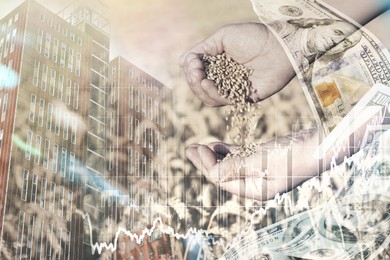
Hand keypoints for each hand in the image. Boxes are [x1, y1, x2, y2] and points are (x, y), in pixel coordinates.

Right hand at [179, 23, 294, 105]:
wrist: (280, 45)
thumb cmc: (253, 37)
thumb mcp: (222, 37)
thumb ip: (202, 49)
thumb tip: (182, 62)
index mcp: (218, 63)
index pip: (197, 72)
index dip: (191, 70)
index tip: (192, 63)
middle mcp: (224, 78)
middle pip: (200, 87)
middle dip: (193, 80)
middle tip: (195, 73)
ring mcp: (233, 89)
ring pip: (209, 97)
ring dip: (201, 90)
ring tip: (201, 80)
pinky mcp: (244, 98)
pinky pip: (224, 101)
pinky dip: (213, 94)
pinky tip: (208, 84)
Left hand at [185, 130, 319, 200]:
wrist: (323, 143)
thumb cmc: (294, 154)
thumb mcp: (261, 161)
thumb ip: (235, 167)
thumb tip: (210, 173)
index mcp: (256, 190)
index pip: (223, 180)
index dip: (207, 165)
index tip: (196, 149)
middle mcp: (257, 184)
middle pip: (224, 174)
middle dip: (206, 162)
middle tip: (190, 148)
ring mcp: (262, 171)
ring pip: (232, 165)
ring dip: (215, 155)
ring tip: (201, 146)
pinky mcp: (266, 159)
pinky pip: (242, 157)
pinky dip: (229, 151)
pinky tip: (218, 145)